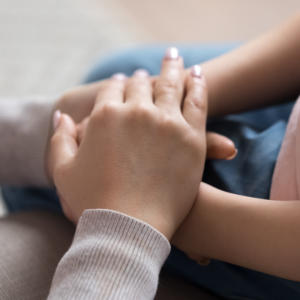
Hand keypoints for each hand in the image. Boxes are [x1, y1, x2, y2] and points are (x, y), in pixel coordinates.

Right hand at [46, 63, 236, 183]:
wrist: (128, 228)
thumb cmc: (92, 202)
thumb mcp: (63, 170)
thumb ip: (60, 139)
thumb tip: (61, 117)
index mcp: (105, 116)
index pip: (113, 89)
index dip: (118, 84)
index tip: (124, 81)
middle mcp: (135, 112)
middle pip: (140, 83)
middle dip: (142, 76)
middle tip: (147, 72)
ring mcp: (166, 122)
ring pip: (170, 83)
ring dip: (171, 67)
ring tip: (173, 57)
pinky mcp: (192, 137)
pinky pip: (198, 100)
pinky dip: (198, 83)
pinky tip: (198, 73)